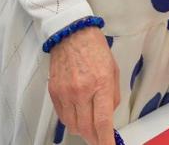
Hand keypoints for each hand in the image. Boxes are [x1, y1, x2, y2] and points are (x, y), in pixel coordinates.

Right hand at [48, 27, 120, 144]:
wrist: (72, 34)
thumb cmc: (95, 50)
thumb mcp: (113, 71)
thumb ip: (113, 96)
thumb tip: (109, 116)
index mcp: (100, 84)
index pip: (102, 122)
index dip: (105, 140)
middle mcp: (81, 91)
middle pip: (86, 128)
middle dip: (94, 138)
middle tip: (100, 138)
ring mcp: (65, 93)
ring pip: (72, 125)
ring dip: (82, 130)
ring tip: (89, 124)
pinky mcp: (54, 92)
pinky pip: (62, 116)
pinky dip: (71, 120)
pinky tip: (78, 114)